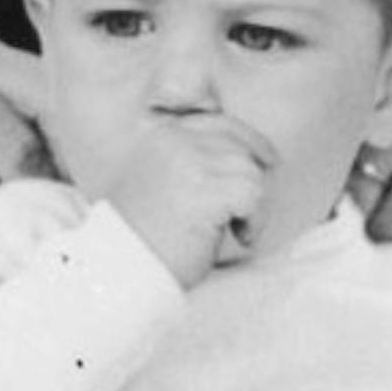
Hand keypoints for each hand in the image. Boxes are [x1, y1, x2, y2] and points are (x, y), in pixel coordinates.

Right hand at [106, 114, 273, 288]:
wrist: (121, 267)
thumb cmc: (144, 237)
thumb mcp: (162, 184)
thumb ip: (193, 163)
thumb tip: (248, 157)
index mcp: (163, 136)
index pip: (220, 123)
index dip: (250, 141)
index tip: (270, 160)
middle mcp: (176, 141)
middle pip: (240, 147)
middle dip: (253, 180)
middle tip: (249, 217)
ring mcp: (189, 162)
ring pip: (251, 172)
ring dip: (253, 207)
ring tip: (236, 232)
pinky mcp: (204, 188)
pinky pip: (253, 195)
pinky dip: (255, 220)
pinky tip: (239, 238)